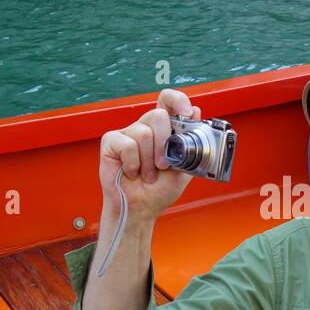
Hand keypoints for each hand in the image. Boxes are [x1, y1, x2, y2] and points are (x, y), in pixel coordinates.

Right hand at [99, 89, 200, 223]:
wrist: (141, 209)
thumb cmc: (159, 190)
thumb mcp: (184, 168)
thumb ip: (191, 143)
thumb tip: (198, 113)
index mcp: (162, 130)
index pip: (167, 100)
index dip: (177, 100)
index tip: (187, 114)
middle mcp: (145, 127)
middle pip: (158, 115)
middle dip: (164, 143)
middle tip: (164, 165)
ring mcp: (127, 133)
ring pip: (143, 133)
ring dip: (149, 161)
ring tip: (147, 175)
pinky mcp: (111, 142)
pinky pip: (127, 145)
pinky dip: (133, 164)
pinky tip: (132, 173)